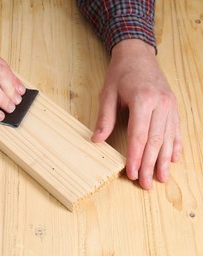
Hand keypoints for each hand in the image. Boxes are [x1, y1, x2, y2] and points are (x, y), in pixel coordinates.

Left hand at [91, 39, 181, 188]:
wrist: (138, 54)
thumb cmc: (120, 73)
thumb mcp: (107, 93)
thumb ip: (105, 118)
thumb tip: (97, 140)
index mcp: (143, 100)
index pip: (138, 136)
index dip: (135, 157)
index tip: (132, 174)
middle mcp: (161, 104)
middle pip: (155, 141)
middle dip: (149, 165)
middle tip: (146, 184)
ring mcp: (170, 105)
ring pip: (168, 138)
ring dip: (165, 160)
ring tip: (162, 178)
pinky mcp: (173, 106)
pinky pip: (176, 129)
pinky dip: (175, 145)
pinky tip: (174, 159)